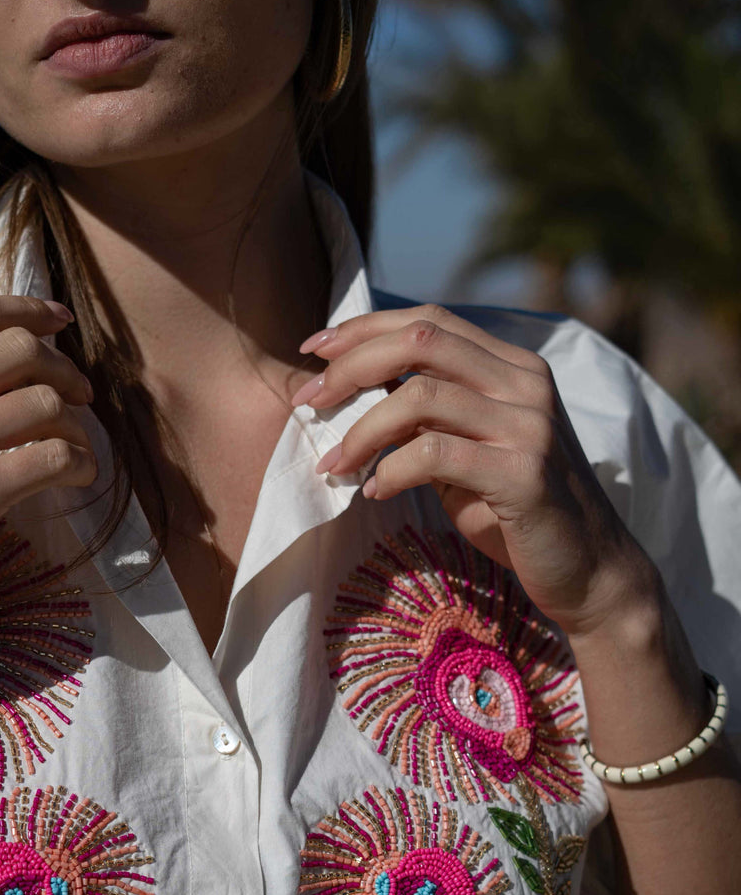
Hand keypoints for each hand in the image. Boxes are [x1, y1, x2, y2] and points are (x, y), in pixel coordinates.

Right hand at [0, 294, 96, 667]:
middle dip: (65, 369)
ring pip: (45, 401)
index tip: (60, 321)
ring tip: (76, 449)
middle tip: (82, 397)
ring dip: (76, 424)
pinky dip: (80, 463)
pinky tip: (78, 477)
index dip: (30, 311)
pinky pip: (53, 457)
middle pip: (21, 349)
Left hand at [291, 303, 656, 638]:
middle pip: (420, 342)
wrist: (587, 572)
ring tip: (334, 465)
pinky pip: (436, 455)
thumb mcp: (464, 454)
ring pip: (420, 397)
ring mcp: (530, 426)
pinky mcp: (525, 474)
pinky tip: (375, 492)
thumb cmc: (514, 513)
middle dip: (351, 366)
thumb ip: (426, 418)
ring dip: (361, 431)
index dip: (364, 328)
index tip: (313, 349)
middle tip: (308, 400)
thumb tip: (354, 391)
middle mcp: (526, 384)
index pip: (429, 322)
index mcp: (513, 367)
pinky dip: (392, 471)